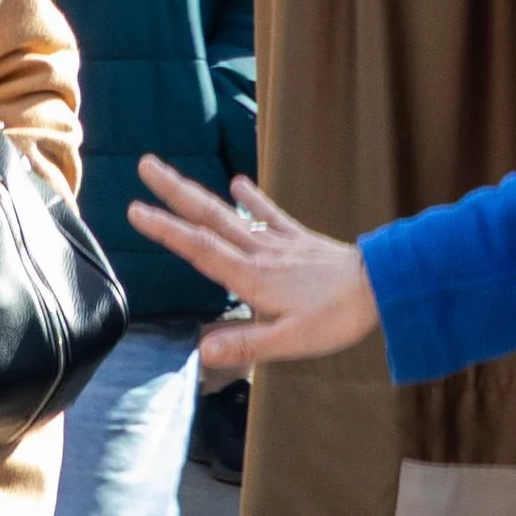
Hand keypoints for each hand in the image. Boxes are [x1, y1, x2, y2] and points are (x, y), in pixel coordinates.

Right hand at [129, 155, 380, 373]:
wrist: (380, 285)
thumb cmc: (335, 318)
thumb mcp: (290, 342)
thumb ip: (245, 343)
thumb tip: (202, 349)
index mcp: (251, 277)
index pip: (200, 249)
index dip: (166, 230)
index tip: (136, 209)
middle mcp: (259, 253)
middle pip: (208, 218)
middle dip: (174, 193)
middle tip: (144, 165)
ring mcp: (278, 242)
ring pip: (229, 213)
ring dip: (198, 192)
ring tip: (172, 171)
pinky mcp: (297, 239)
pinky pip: (269, 214)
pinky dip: (252, 199)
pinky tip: (239, 181)